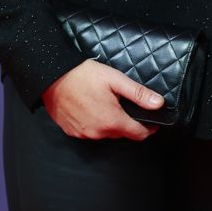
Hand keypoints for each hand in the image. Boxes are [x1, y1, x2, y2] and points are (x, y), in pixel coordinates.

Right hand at [42, 58, 163, 140]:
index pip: (138, 134)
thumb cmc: (84, 76)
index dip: (149, 129)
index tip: (154, 122)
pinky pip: (90, 131)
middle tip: (127, 105)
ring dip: (111, 123)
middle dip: (128, 122)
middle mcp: (98, 132)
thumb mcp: (116, 80)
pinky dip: (95, 123)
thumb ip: (138, 94)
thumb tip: (159, 104)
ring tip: (109, 104)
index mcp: (112, 121)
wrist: (52, 77)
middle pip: (122, 133)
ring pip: (105, 133)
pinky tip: (93, 108)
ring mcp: (83, 134)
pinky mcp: (72, 131)